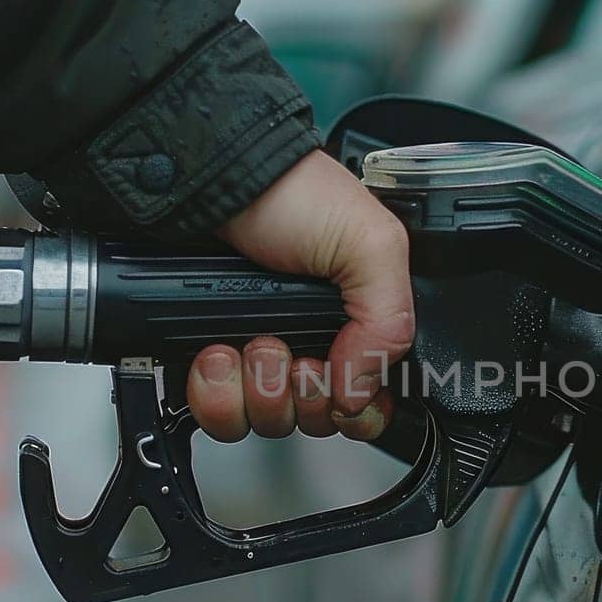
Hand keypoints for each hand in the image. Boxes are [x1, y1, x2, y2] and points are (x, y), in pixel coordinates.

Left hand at [186, 150, 413, 442]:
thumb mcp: (372, 244)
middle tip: (291, 351)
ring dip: (256, 390)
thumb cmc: (294, 196)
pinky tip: (216, 353)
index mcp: (361, 327)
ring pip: (267, 421)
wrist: (214, 179)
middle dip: (302, 393)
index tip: (338, 389)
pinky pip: (218, 412)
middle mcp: (313, 347)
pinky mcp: (212, 361)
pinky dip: (215, 393)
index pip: (371, 405)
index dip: (355, 412)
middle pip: (316, 421)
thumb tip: (363, 393)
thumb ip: (390, 321)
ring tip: (249, 344)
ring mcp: (259, 357)